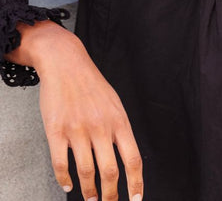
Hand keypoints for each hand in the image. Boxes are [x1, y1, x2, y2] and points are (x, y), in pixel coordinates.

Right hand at [9, 21, 142, 200]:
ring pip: (86, 172)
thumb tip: (127, 157)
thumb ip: (120, 129)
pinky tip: (68, 184)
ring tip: (90, 199)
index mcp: (119, 120)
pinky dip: (64, 179)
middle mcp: (100, 126)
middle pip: (110, 171)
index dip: (136, 183)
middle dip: (110, 195)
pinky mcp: (56, 130)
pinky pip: (60, 163)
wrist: (66, 63)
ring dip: (88, 192)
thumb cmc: (92, 84)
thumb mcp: (115, 103)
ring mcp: (77, 129)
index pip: (133, 158)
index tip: (135, 200)